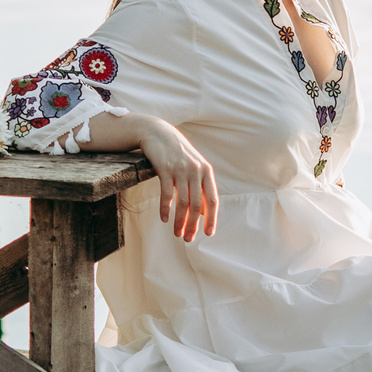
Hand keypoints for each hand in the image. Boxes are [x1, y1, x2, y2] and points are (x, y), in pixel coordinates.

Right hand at [135, 118, 219, 240]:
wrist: (158, 133)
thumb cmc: (177, 154)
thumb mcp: (193, 167)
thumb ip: (200, 187)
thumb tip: (204, 213)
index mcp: (206, 171)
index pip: (212, 200)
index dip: (211, 218)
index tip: (208, 233)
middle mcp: (196, 170)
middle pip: (197, 204)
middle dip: (193, 224)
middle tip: (188, 239)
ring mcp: (181, 169)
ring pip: (183, 202)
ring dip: (180, 221)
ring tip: (177, 233)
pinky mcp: (165, 169)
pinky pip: (167, 194)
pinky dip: (166, 208)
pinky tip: (164, 219)